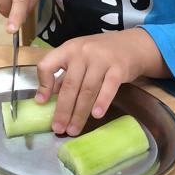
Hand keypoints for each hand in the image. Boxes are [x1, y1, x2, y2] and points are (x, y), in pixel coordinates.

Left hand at [35, 29, 168, 136]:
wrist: (133, 44)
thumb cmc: (101, 53)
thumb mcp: (79, 58)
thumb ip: (63, 75)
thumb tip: (45, 97)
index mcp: (69, 49)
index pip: (48, 64)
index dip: (43, 85)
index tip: (42, 103)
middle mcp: (83, 52)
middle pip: (70, 85)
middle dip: (63, 110)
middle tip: (58, 128)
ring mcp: (102, 59)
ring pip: (87, 90)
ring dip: (79, 113)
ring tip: (74, 129)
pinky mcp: (119, 68)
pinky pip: (109, 87)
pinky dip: (102, 101)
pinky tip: (96, 115)